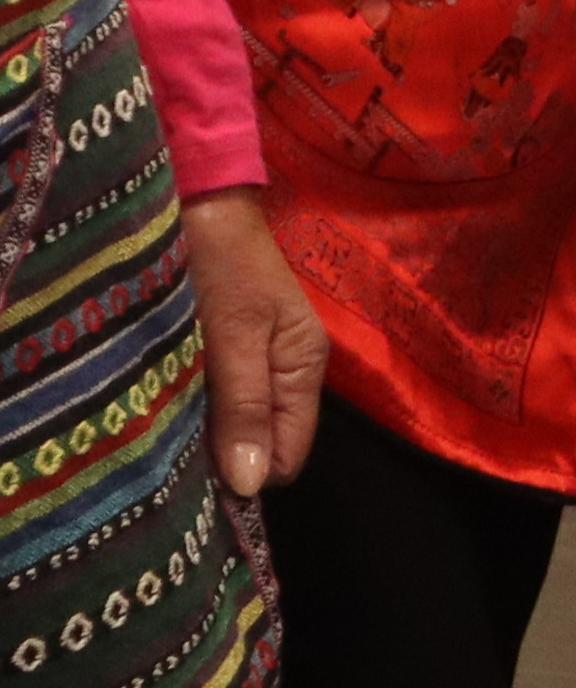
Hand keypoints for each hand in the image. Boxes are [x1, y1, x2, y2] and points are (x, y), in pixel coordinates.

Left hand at [180, 191, 325, 496]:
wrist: (198, 200)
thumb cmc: (222, 264)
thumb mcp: (233, 335)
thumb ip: (244, 408)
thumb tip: (250, 487)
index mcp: (304, 367)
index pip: (287, 455)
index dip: (245, 475)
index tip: (195, 483)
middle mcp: (286, 373)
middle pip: (260, 446)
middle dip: (220, 459)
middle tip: (167, 459)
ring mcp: (256, 365)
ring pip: (234, 428)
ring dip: (201, 436)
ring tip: (158, 435)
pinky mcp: (226, 354)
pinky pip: (215, 405)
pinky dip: (190, 413)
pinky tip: (160, 408)